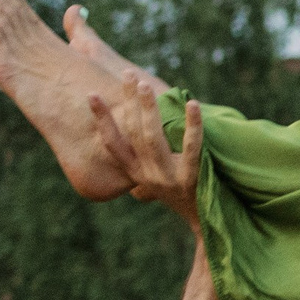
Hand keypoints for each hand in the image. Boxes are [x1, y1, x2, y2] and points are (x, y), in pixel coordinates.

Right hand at [88, 76, 201, 227]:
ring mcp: (168, 179)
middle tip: (129, 74)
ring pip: (152, 139)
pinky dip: (192, 125)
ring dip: (149, 109)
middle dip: (129, 103)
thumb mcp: (159, 176)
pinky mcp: (191, 181)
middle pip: (133, 134)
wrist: (207, 224)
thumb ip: (149, 155)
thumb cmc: (184, 193)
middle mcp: (147, 176)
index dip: (102, 120)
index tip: (92, 94)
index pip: (112, 144)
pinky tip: (193, 105)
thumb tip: (142, 119)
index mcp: (136, 173)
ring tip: (146, 85)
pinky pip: (191, 148)